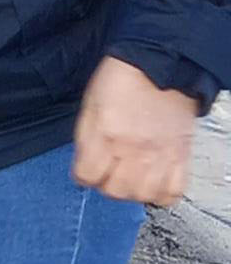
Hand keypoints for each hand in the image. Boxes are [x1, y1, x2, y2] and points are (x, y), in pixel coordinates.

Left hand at [72, 56, 198, 205]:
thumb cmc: (121, 81)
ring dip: (133, 190)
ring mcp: (159, 156)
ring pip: (142, 196)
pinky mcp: (181, 158)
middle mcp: (133, 150)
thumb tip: (83, 165)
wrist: (159, 67)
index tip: (86, 171)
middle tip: (108, 172)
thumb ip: (86, 138)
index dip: (83, 175)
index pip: (87, 176)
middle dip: (106, 184)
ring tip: (130, 176)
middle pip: (115, 191)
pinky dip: (161, 193)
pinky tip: (153, 181)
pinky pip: (171, 193)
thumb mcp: (90, 104)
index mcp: (105, 134)